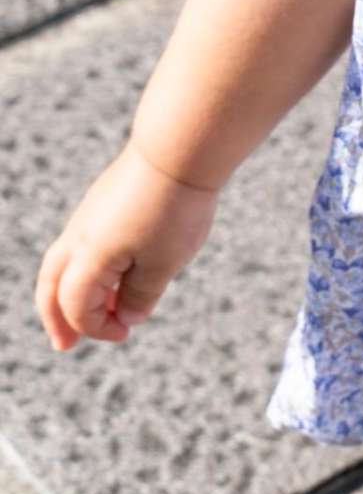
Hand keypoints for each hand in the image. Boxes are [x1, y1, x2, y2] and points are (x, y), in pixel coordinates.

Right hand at [34, 140, 220, 349]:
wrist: (180, 149)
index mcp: (89, 257)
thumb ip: (140, 296)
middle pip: (52, 285)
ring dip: (69, 292)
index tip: (125, 332)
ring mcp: (89, 214)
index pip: (76, 306)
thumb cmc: (174, 208)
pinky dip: (87, 267)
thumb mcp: (163, 264)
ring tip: (87, 312)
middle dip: (56, 318)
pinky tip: (112, 273)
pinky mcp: (104, 199)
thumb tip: (125, 316)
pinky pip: (82, 242)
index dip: (96, 327)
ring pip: (63, 261)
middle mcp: (80, 235)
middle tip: (63, 344)